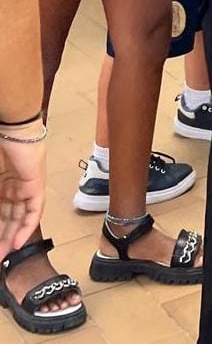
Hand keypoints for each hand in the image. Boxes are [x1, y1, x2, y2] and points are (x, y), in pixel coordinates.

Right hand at [0, 136, 45, 259]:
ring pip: (20, 218)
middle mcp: (13, 188)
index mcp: (1, 185)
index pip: (0, 213)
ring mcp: (25, 186)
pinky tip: (17, 242)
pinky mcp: (35, 185)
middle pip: (9, 219)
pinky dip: (26, 226)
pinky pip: (33, 210)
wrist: (9, 129)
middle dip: (1, 239)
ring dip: (12, 237)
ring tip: (3, 255)